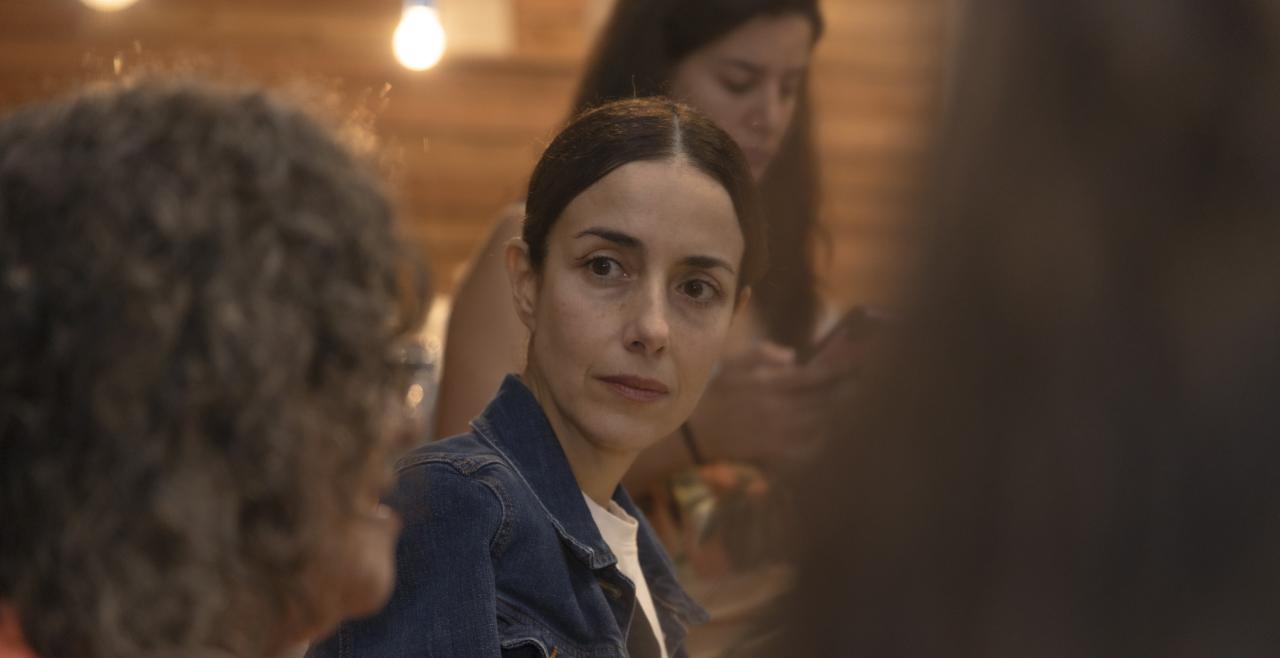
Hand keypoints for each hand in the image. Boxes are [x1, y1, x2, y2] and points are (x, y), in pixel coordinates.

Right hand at [688, 337, 861, 470]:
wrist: (693, 431)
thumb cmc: (716, 393)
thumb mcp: (733, 363)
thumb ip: (762, 354)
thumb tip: (792, 355)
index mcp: (769, 383)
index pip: (815, 373)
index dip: (842, 364)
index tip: (864, 356)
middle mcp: (777, 407)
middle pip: (826, 400)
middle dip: (853, 390)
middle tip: (876, 381)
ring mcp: (777, 433)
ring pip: (823, 424)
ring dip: (844, 414)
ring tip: (866, 405)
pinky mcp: (775, 452)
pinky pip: (810, 449)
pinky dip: (828, 441)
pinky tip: (840, 433)